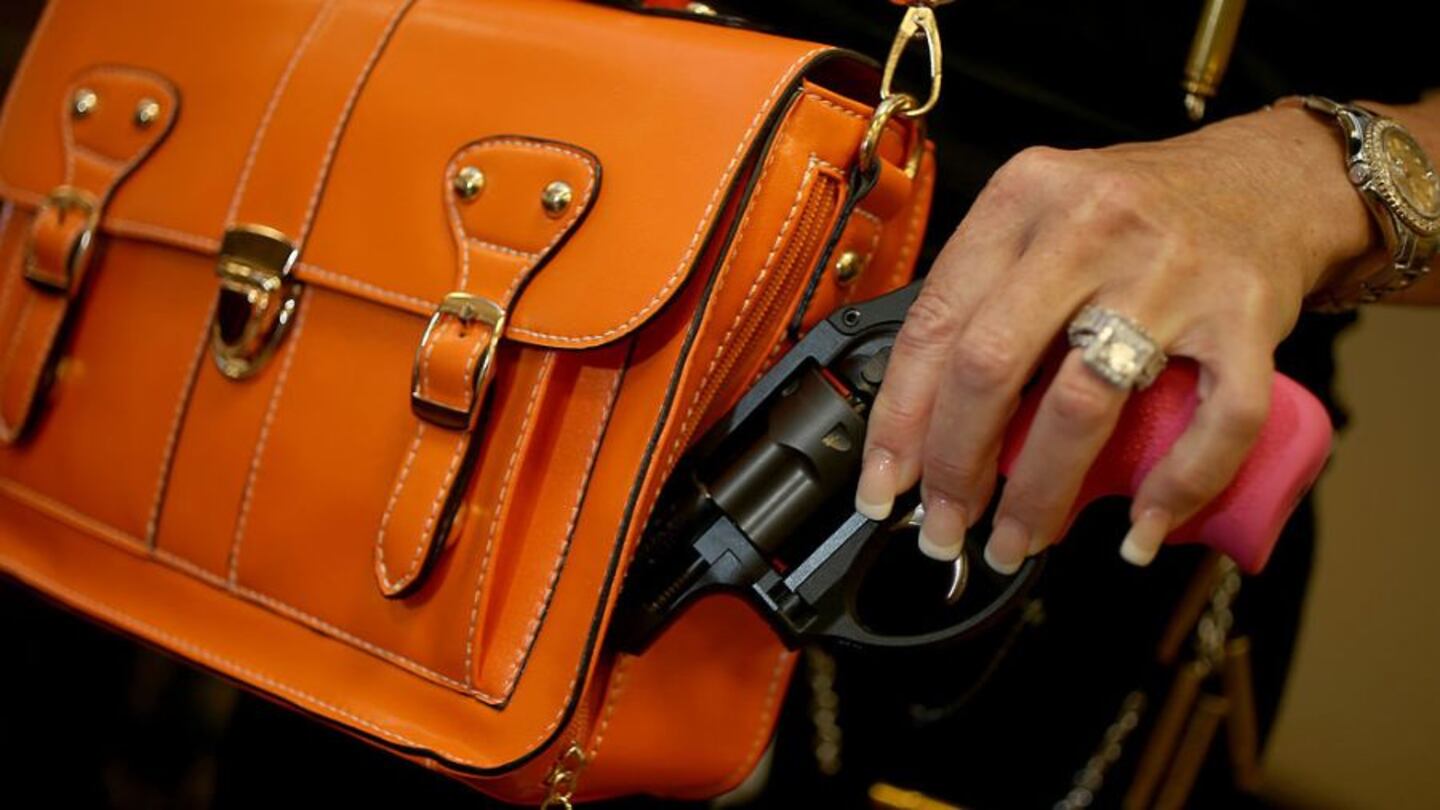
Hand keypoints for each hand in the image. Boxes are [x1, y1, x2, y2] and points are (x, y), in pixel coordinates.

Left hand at [854, 106, 1378, 571]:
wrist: (1274, 179)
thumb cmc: (1143, 214)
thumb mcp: (1045, 221)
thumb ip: (988, 298)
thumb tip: (924, 425)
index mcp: (1024, 198)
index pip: (934, 323)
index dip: (899, 418)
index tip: (884, 486)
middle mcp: (1090, 226)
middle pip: (991, 366)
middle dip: (954, 466)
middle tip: (945, 525)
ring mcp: (1172, 271)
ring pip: (1082, 405)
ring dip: (1039, 495)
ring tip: (1019, 540)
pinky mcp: (1246, 315)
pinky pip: (1214, 422)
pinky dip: (1174, 490)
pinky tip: (1141, 530)